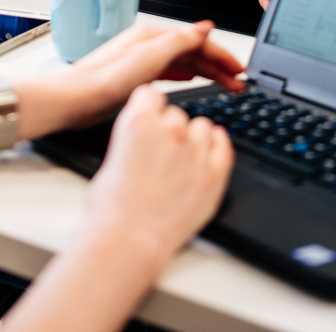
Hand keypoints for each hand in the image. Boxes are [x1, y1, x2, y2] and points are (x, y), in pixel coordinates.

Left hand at [44, 20, 244, 134]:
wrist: (73, 101)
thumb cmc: (104, 80)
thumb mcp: (148, 58)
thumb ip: (179, 42)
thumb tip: (204, 27)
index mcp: (152, 36)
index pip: (198, 41)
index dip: (222, 55)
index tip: (240, 68)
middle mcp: (148, 45)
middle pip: (193, 51)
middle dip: (219, 65)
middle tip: (239, 81)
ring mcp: (142, 61)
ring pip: (184, 63)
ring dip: (207, 72)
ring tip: (225, 84)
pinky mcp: (136, 78)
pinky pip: (171, 72)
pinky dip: (188, 76)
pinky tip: (193, 81)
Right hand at [84, 85, 233, 264]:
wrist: (128, 241)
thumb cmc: (111, 208)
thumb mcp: (111, 160)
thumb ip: (131, 142)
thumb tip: (139, 144)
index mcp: (139, 120)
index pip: (152, 94)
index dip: (149, 107)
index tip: (150, 117)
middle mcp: (170, 130)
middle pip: (177, 113)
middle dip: (169, 128)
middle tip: (161, 152)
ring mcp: (195, 151)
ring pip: (202, 127)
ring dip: (194, 138)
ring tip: (183, 158)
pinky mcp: (214, 174)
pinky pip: (223, 145)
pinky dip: (217, 145)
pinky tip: (210, 150)